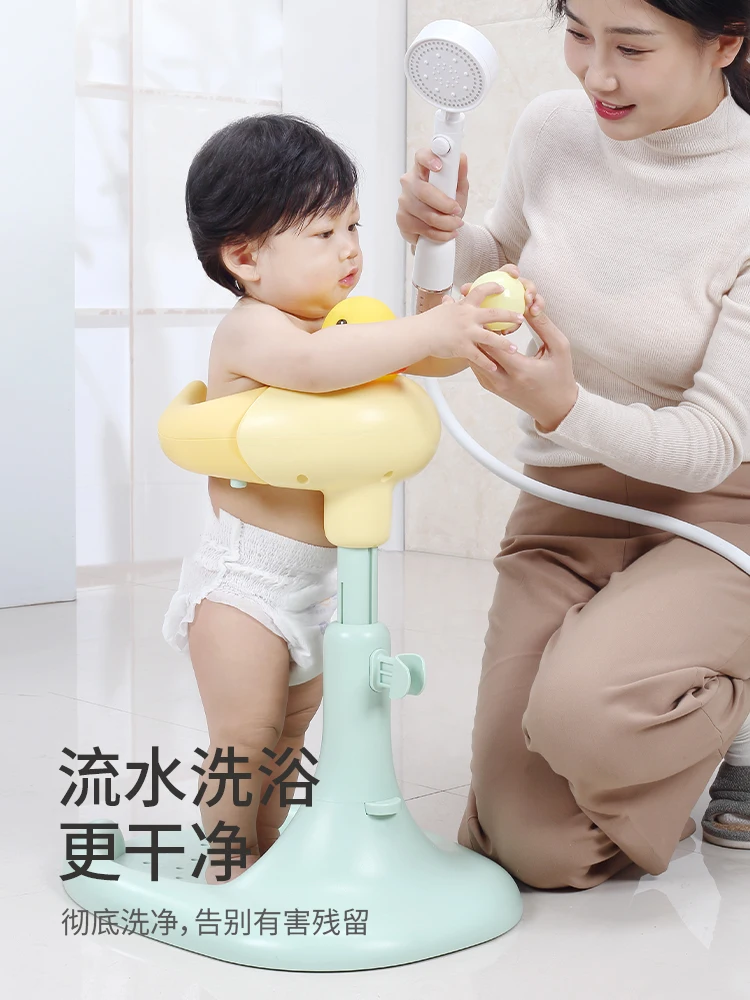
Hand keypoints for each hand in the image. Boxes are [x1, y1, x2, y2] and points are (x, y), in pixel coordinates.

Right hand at [397, 149, 468, 244]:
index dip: (429, 159)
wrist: (439, 229)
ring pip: (426, 214)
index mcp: (422, 170)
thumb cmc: (446, 205)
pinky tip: (447, 233)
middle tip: (457, 210)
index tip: (439, 167)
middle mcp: (409, 183)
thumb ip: (459, 174)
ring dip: (446, 223)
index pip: (421, 157)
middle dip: (444, 204)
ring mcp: (403, 202)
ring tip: (456, 224)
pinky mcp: (402, 220)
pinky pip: (423, 229)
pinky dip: (440, 234)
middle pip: (424, 191)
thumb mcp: (457, 189)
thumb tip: (461, 158)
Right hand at [428, 281, 524, 372]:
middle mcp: (468, 318)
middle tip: (521, 318)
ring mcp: (466, 333)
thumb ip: (449, 307)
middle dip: (509, 316)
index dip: (493, 288)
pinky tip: (495, 368)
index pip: (481, 291)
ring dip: (504, 343)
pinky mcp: (463, 347)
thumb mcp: (441, 311)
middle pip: (494, 314)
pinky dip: (487, 364)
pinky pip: (478, 357)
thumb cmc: (428, 323)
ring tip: (514, 348)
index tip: (502, 288)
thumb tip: (448, 300)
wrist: (420, 334)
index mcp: (464, 307)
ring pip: (491, 338)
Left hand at [459, 263, 543, 335]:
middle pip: (525, 283)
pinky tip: (533, 314)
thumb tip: (463, 289)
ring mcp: (525, 297)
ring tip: (532, 309)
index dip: (512, 270)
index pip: (508, 272)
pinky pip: (536, 307)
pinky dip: (537, 309)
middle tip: (527, 296)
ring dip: (535, 299)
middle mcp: (516, 288)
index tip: (514, 274)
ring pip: (534, 295)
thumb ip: (473, 294)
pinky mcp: (532, 307)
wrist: (494, 323)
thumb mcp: (478, 302)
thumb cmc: (487, 309)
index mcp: (504, 282)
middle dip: (530, 287)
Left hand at [469, 305, 578, 431]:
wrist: (555, 408)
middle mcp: (502, 380)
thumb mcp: (559, 348)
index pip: (494, 343)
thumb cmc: (560, 377)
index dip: (487, 323)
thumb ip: (543, 325)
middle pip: (477, 350)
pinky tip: (476, 336)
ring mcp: (493, 386)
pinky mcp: (490, 387)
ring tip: (469, 319)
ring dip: (471, 339)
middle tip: (470, 308)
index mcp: (520, 370)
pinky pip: (476, 365)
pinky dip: (475, 350)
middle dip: (473, 328)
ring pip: (473, 358)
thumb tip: (527, 304)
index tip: (486, 306)